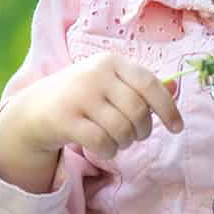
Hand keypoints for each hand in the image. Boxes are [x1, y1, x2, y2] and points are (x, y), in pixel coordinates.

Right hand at [9, 51, 184, 158]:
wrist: (35, 109)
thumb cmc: (83, 96)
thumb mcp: (110, 83)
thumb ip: (141, 86)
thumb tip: (175, 87)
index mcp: (111, 62)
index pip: (149, 83)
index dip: (168, 108)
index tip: (177, 127)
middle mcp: (95, 74)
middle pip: (138, 111)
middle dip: (143, 131)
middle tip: (135, 135)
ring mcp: (79, 96)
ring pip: (122, 129)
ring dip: (125, 143)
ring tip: (118, 141)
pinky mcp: (65, 119)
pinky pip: (102, 142)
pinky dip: (109, 151)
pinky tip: (104, 148)